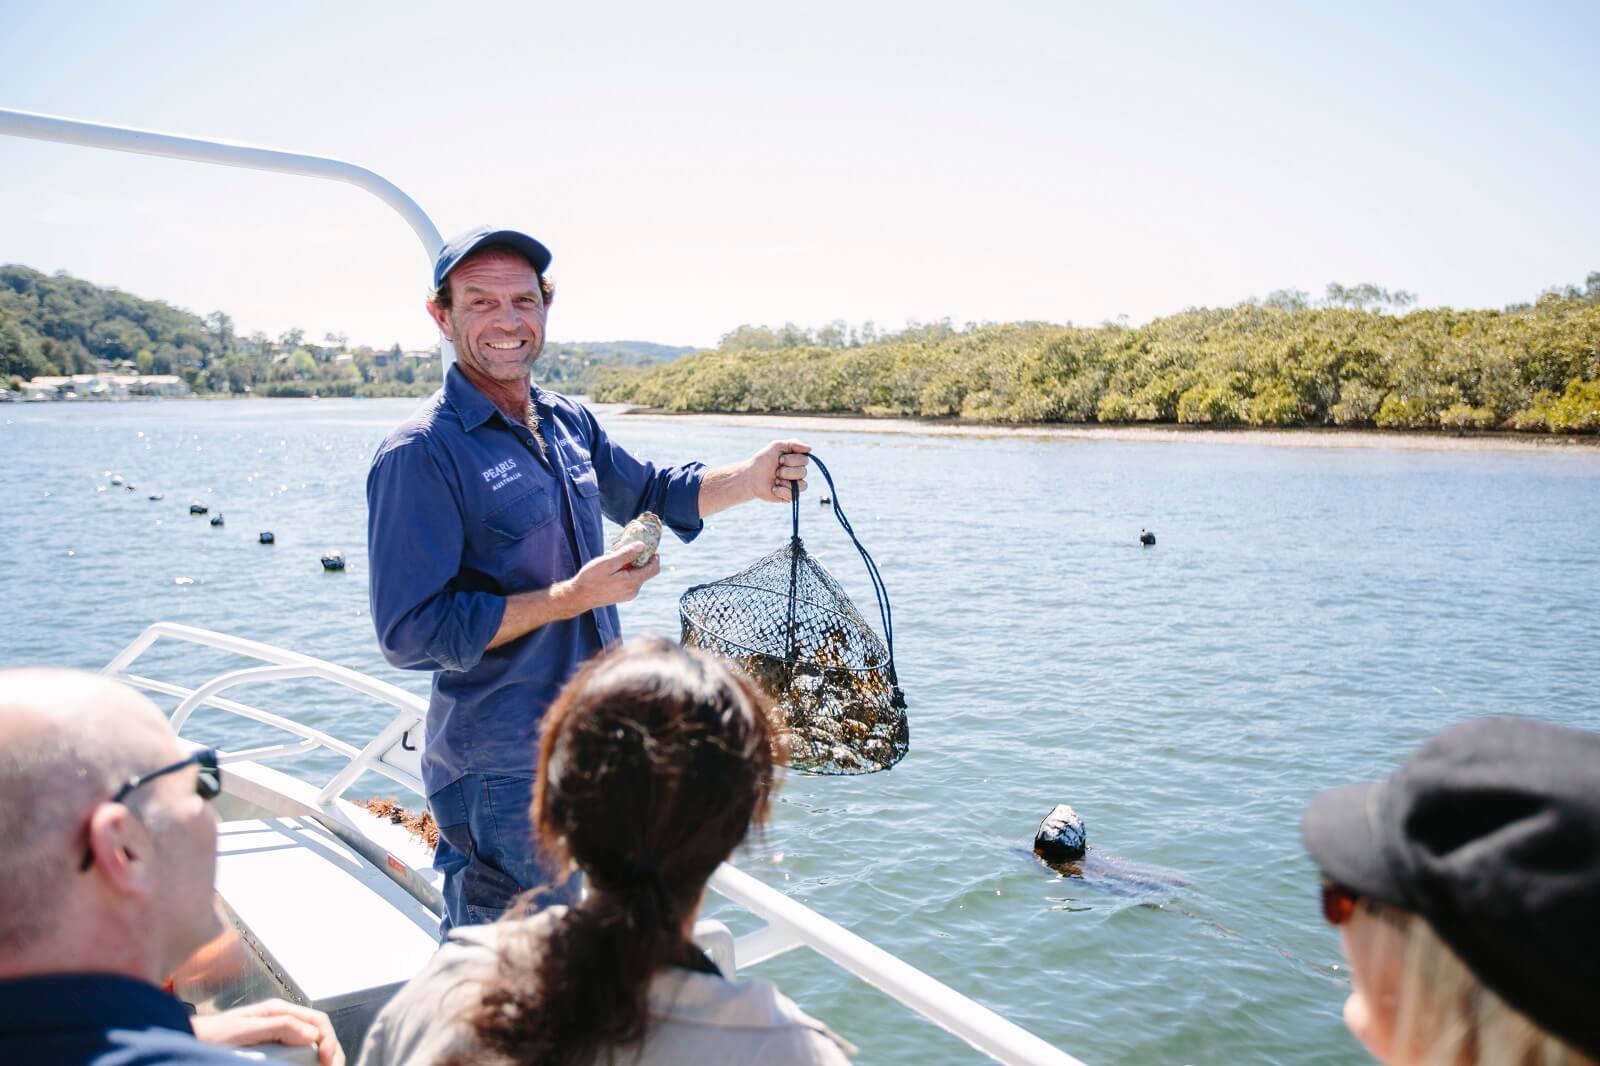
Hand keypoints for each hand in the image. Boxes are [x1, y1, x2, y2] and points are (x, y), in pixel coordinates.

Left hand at [191, 999, 344, 1065]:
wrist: (188, 1041)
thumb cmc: (209, 1035)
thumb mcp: (243, 1030)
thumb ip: (277, 1027)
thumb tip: (312, 1034)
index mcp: (278, 1010)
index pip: (317, 1020)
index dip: (328, 1040)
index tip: (327, 1061)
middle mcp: (282, 1020)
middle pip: (319, 1032)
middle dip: (332, 1050)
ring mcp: (277, 1034)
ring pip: (312, 1043)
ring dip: (324, 1057)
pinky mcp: (271, 1049)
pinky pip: (298, 1053)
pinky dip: (310, 1061)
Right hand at [564, 543, 661, 612]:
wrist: (578, 596)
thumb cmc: (591, 579)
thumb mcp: (608, 563)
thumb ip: (627, 554)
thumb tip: (642, 545)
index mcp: (632, 583)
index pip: (654, 568)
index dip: (654, 556)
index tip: (647, 545)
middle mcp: (634, 591)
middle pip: (646, 571)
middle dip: (640, 558)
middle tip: (628, 547)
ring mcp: (628, 595)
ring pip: (638, 575)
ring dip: (632, 564)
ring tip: (617, 557)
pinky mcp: (623, 595)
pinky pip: (630, 581)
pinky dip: (626, 571)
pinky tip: (613, 567)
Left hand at [747, 440, 810, 502]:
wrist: (751, 477)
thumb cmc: (763, 461)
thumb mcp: (777, 446)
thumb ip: (794, 443)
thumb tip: (810, 448)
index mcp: (797, 460)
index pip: (805, 460)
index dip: (791, 460)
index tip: (779, 459)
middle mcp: (798, 472)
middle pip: (803, 472)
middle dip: (786, 471)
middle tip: (775, 470)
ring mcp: (795, 485)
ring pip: (802, 485)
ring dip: (785, 481)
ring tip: (776, 479)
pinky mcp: (790, 496)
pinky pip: (794, 495)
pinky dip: (782, 490)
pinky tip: (774, 488)